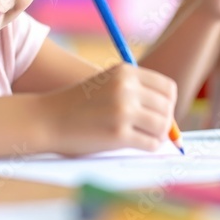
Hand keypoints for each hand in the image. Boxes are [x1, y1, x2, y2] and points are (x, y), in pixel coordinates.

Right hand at [43, 64, 176, 154]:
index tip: (159, 113)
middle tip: (153, 129)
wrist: (48, 119)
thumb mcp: (109, 84)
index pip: (168, 88)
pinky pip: (151, 144)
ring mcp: (123, 111)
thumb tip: (172, 117)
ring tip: (147, 137)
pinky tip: (139, 145)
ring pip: (163, 126)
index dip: (168, 103)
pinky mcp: (118, 134)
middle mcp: (126, 88)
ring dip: (159, 135)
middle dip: (165, 121)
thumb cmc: (80, 105)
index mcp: (126, 72)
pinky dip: (150, 147)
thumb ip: (137, 93)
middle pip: (168, 107)